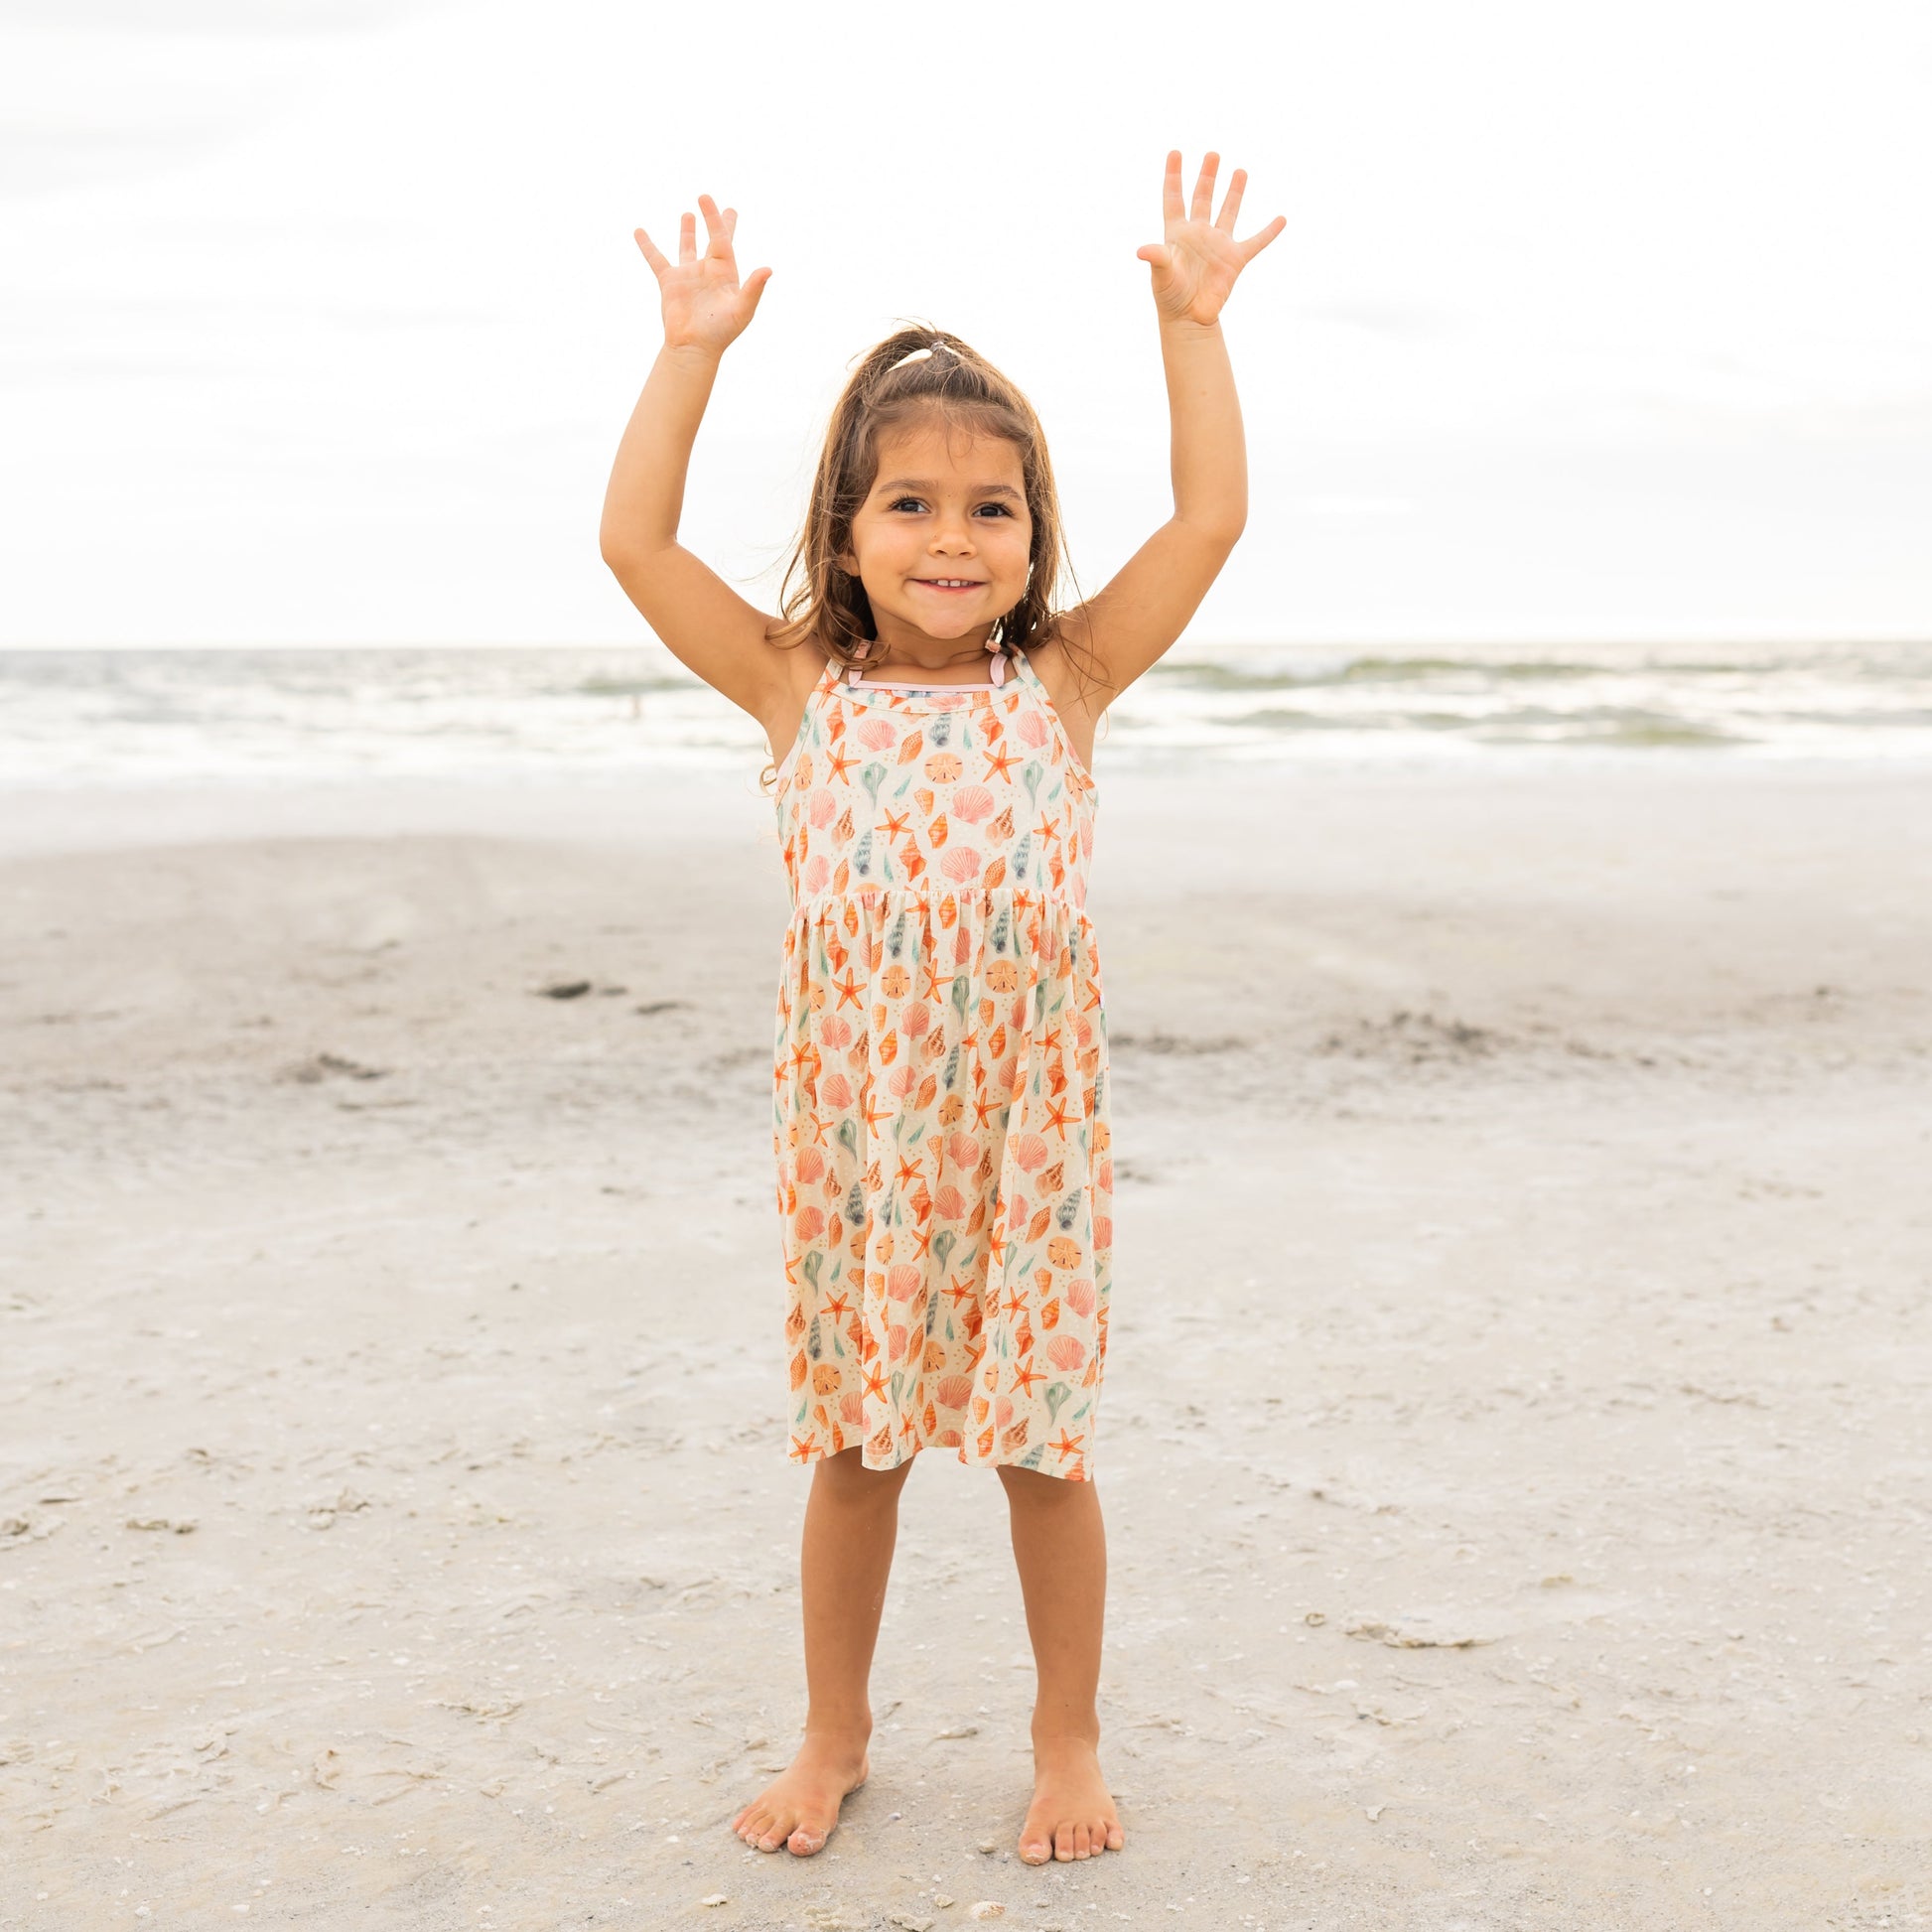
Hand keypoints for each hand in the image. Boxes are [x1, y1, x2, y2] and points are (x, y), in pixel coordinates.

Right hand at [633, 193, 771, 354]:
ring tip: (687, 214)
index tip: (725, 205)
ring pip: (687, 247)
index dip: (722, 221)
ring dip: (687, 231)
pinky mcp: (670, 283)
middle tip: (709, 200)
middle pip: (711, 239)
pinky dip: (647, 245)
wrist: (694, 348)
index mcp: (725, 273)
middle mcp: (707, 271)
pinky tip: (639, 231)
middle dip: (712, 220)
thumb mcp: (742, 310)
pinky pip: (656, 259)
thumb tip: (769, 269)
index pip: (724, 240)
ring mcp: (688, 276)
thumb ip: (754, 288)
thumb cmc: (721, 333)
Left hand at [1135, 150, 1283, 327]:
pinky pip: (1256, 242)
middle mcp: (1198, 233)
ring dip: (1234, 192)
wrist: (1189, 319)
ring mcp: (1218, 245)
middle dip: (1207, 176)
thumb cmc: (1170, 297)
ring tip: (1240, 171)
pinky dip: (1269, 232)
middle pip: (1203, 197)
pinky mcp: (1235, 260)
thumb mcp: (1161, 275)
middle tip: (1213, 154)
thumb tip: (1141, 250)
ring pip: (1228, 211)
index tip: (1175, 152)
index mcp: (1177, 233)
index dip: (1173, 175)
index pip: (1174, 198)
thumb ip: (1157, 258)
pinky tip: (1281, 219)